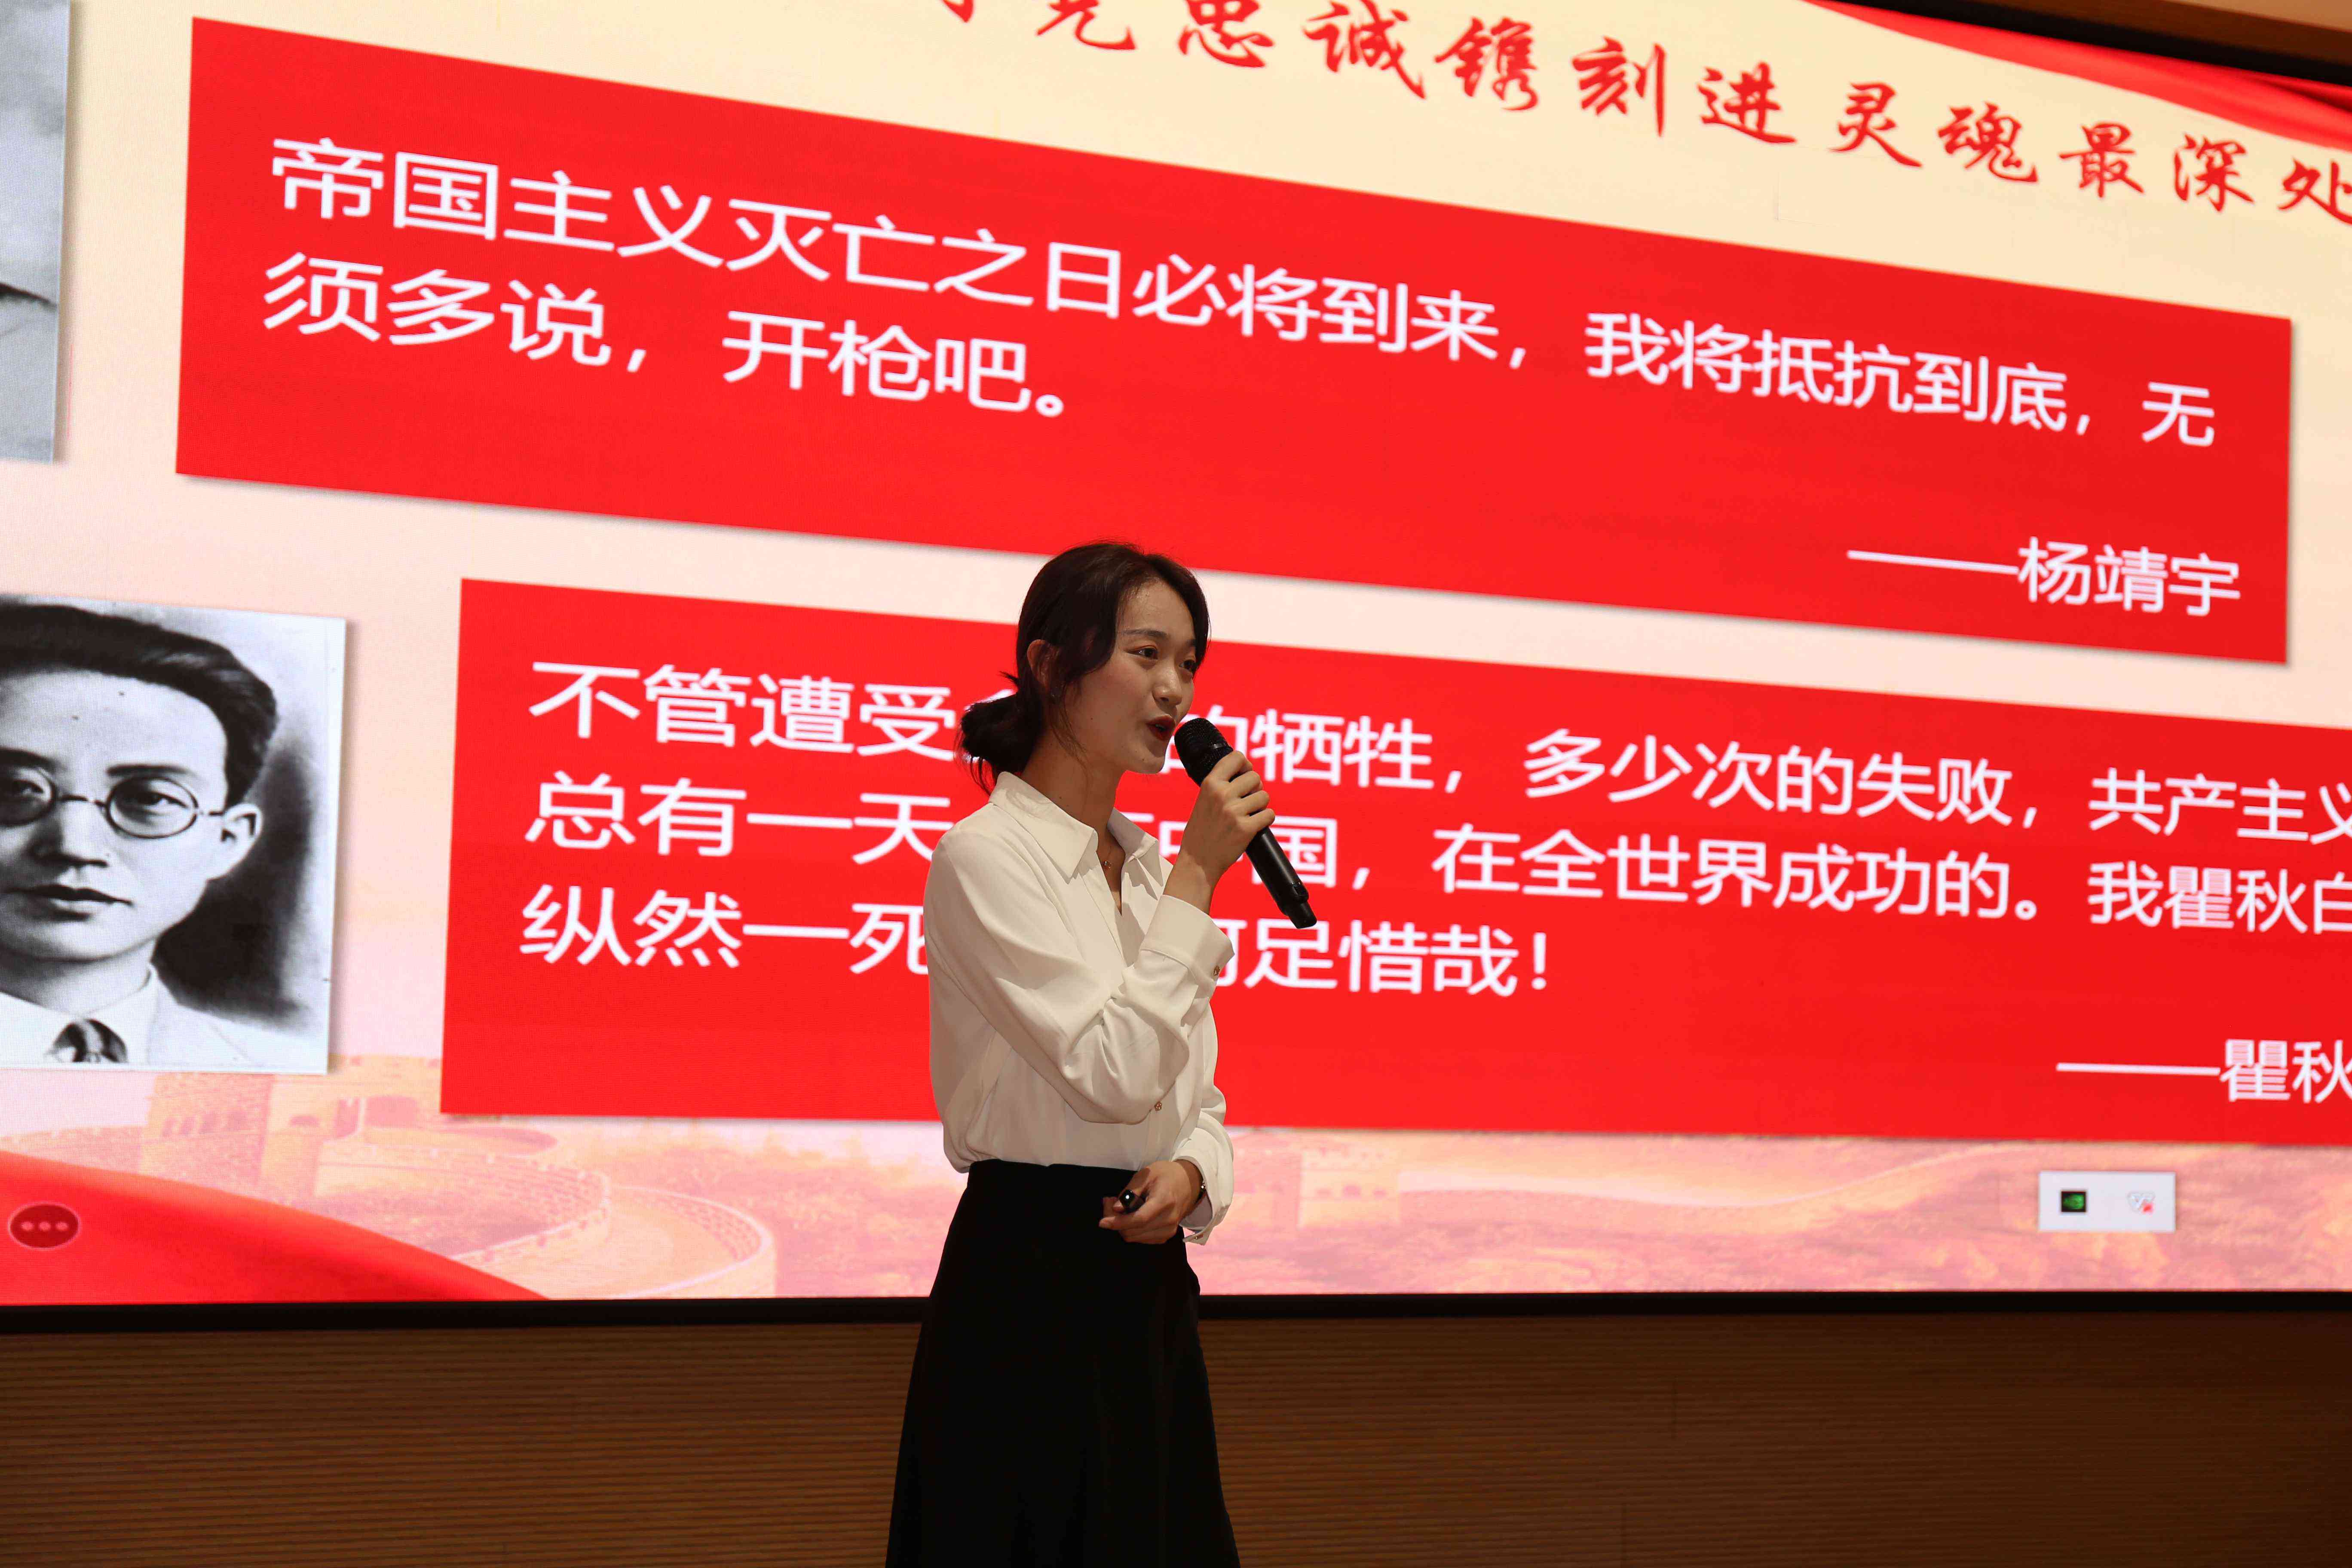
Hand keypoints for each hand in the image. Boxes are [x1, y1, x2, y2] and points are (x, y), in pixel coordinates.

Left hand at [1099, 1159, 1202, 1245]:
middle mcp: (1169, 1220)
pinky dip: (1132, 1230)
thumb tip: (1116, 1209)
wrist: (1189, 1182)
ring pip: (1136, 1238)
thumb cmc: (1166, 1174)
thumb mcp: (1146, 1174)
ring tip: (1119, 1207)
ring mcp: (1169, 1230)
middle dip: (1116, 1222)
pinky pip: (1142, 1239)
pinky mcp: (1167, 1235)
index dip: (1118, 1223)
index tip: (1102, 1222)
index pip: (1139, 1219)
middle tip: (1109, 1203)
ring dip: (1122, 1227)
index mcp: (1164, 1201)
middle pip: (1135, 1231)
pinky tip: (1129, 1216)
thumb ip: (1130, 1191)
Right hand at [1175, 748, 1273, 884]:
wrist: (1197, 862)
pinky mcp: (1246, 829)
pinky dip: (1265, 820)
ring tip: (1248, 815)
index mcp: (1210, 784)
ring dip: (1260, 806)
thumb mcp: (1203, 800)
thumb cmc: (1201, 831)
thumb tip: (1244, 771)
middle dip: (1255, 789)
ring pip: (1264, 797)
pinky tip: (1254, 826)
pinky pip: (1269, 815)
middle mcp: (1222, 794)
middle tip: (1247, 801)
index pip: (1237, 757)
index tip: (1244, 775)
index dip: (1245, 765)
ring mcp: (1234, 811)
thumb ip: (1220, 785)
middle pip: (1255, 777)